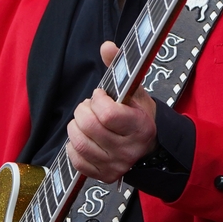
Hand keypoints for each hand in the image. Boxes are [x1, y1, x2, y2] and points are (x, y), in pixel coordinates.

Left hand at [65, 41, 157, 182]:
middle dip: (83, 110)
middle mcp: (129, 150)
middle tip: (89, 106)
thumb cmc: (139, 113)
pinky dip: (73, 146)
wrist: (149, 145)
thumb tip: (106, 46)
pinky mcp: (103, 175)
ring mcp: (116, 165)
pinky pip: (76, 160)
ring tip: (84, 120)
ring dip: (75, 126)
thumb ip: (119, 66)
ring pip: (79, 144)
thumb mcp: (134, 89)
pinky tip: (83, 136)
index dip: (98, 100)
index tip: (100, 95)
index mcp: (140, 127)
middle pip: (90, 128)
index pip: (108, 115)